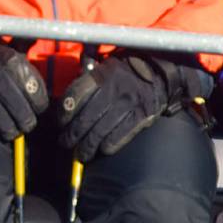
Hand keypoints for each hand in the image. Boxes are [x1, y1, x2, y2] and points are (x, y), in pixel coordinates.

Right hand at [0, 32, 48, 140]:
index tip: (38, 110)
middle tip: (26, 127)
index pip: (28, 81)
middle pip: (10, 94)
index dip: (37, 99)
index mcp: (7, 56)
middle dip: (22, 115)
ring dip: (4, 122)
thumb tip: (37, 39)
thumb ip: (24, 51)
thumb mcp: (6, 51)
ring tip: (10, 132)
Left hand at [58, 51, 215, 159]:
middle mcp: (113, 90)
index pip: (75, 96)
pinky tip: (102, 151)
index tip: (60, 123)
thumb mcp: (106, 66)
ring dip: (87, 147)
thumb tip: (68, 100)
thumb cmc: (127, 71)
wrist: (161, 71)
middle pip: (85, 118)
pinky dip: (108, 146)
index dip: (64, 113)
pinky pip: (120, 135)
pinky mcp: (142, 116)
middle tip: (65, 144)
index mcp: (101, 75)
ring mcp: (128, 104)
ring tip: (81, 155)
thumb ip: (87, 80)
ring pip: (100, 131)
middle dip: (72, 135)